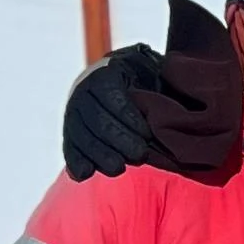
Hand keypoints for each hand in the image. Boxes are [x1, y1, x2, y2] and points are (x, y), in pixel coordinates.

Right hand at [62, 0, 242, 181]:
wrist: (131, 82)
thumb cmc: (152, 78)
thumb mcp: (157, 69)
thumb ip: (164, 73)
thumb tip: (174, 72)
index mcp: (106, 69)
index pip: (110, 93)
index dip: (127, 114)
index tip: (147, 133)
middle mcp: (84, 87)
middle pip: (96, 116)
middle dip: (117, 138)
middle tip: (139, 155)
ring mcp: (74, 108)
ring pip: (80, 131)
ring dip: (98, 152)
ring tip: (117, 169)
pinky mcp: (72, 127)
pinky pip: (69, 143)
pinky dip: (75, 159)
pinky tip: (84, 174)